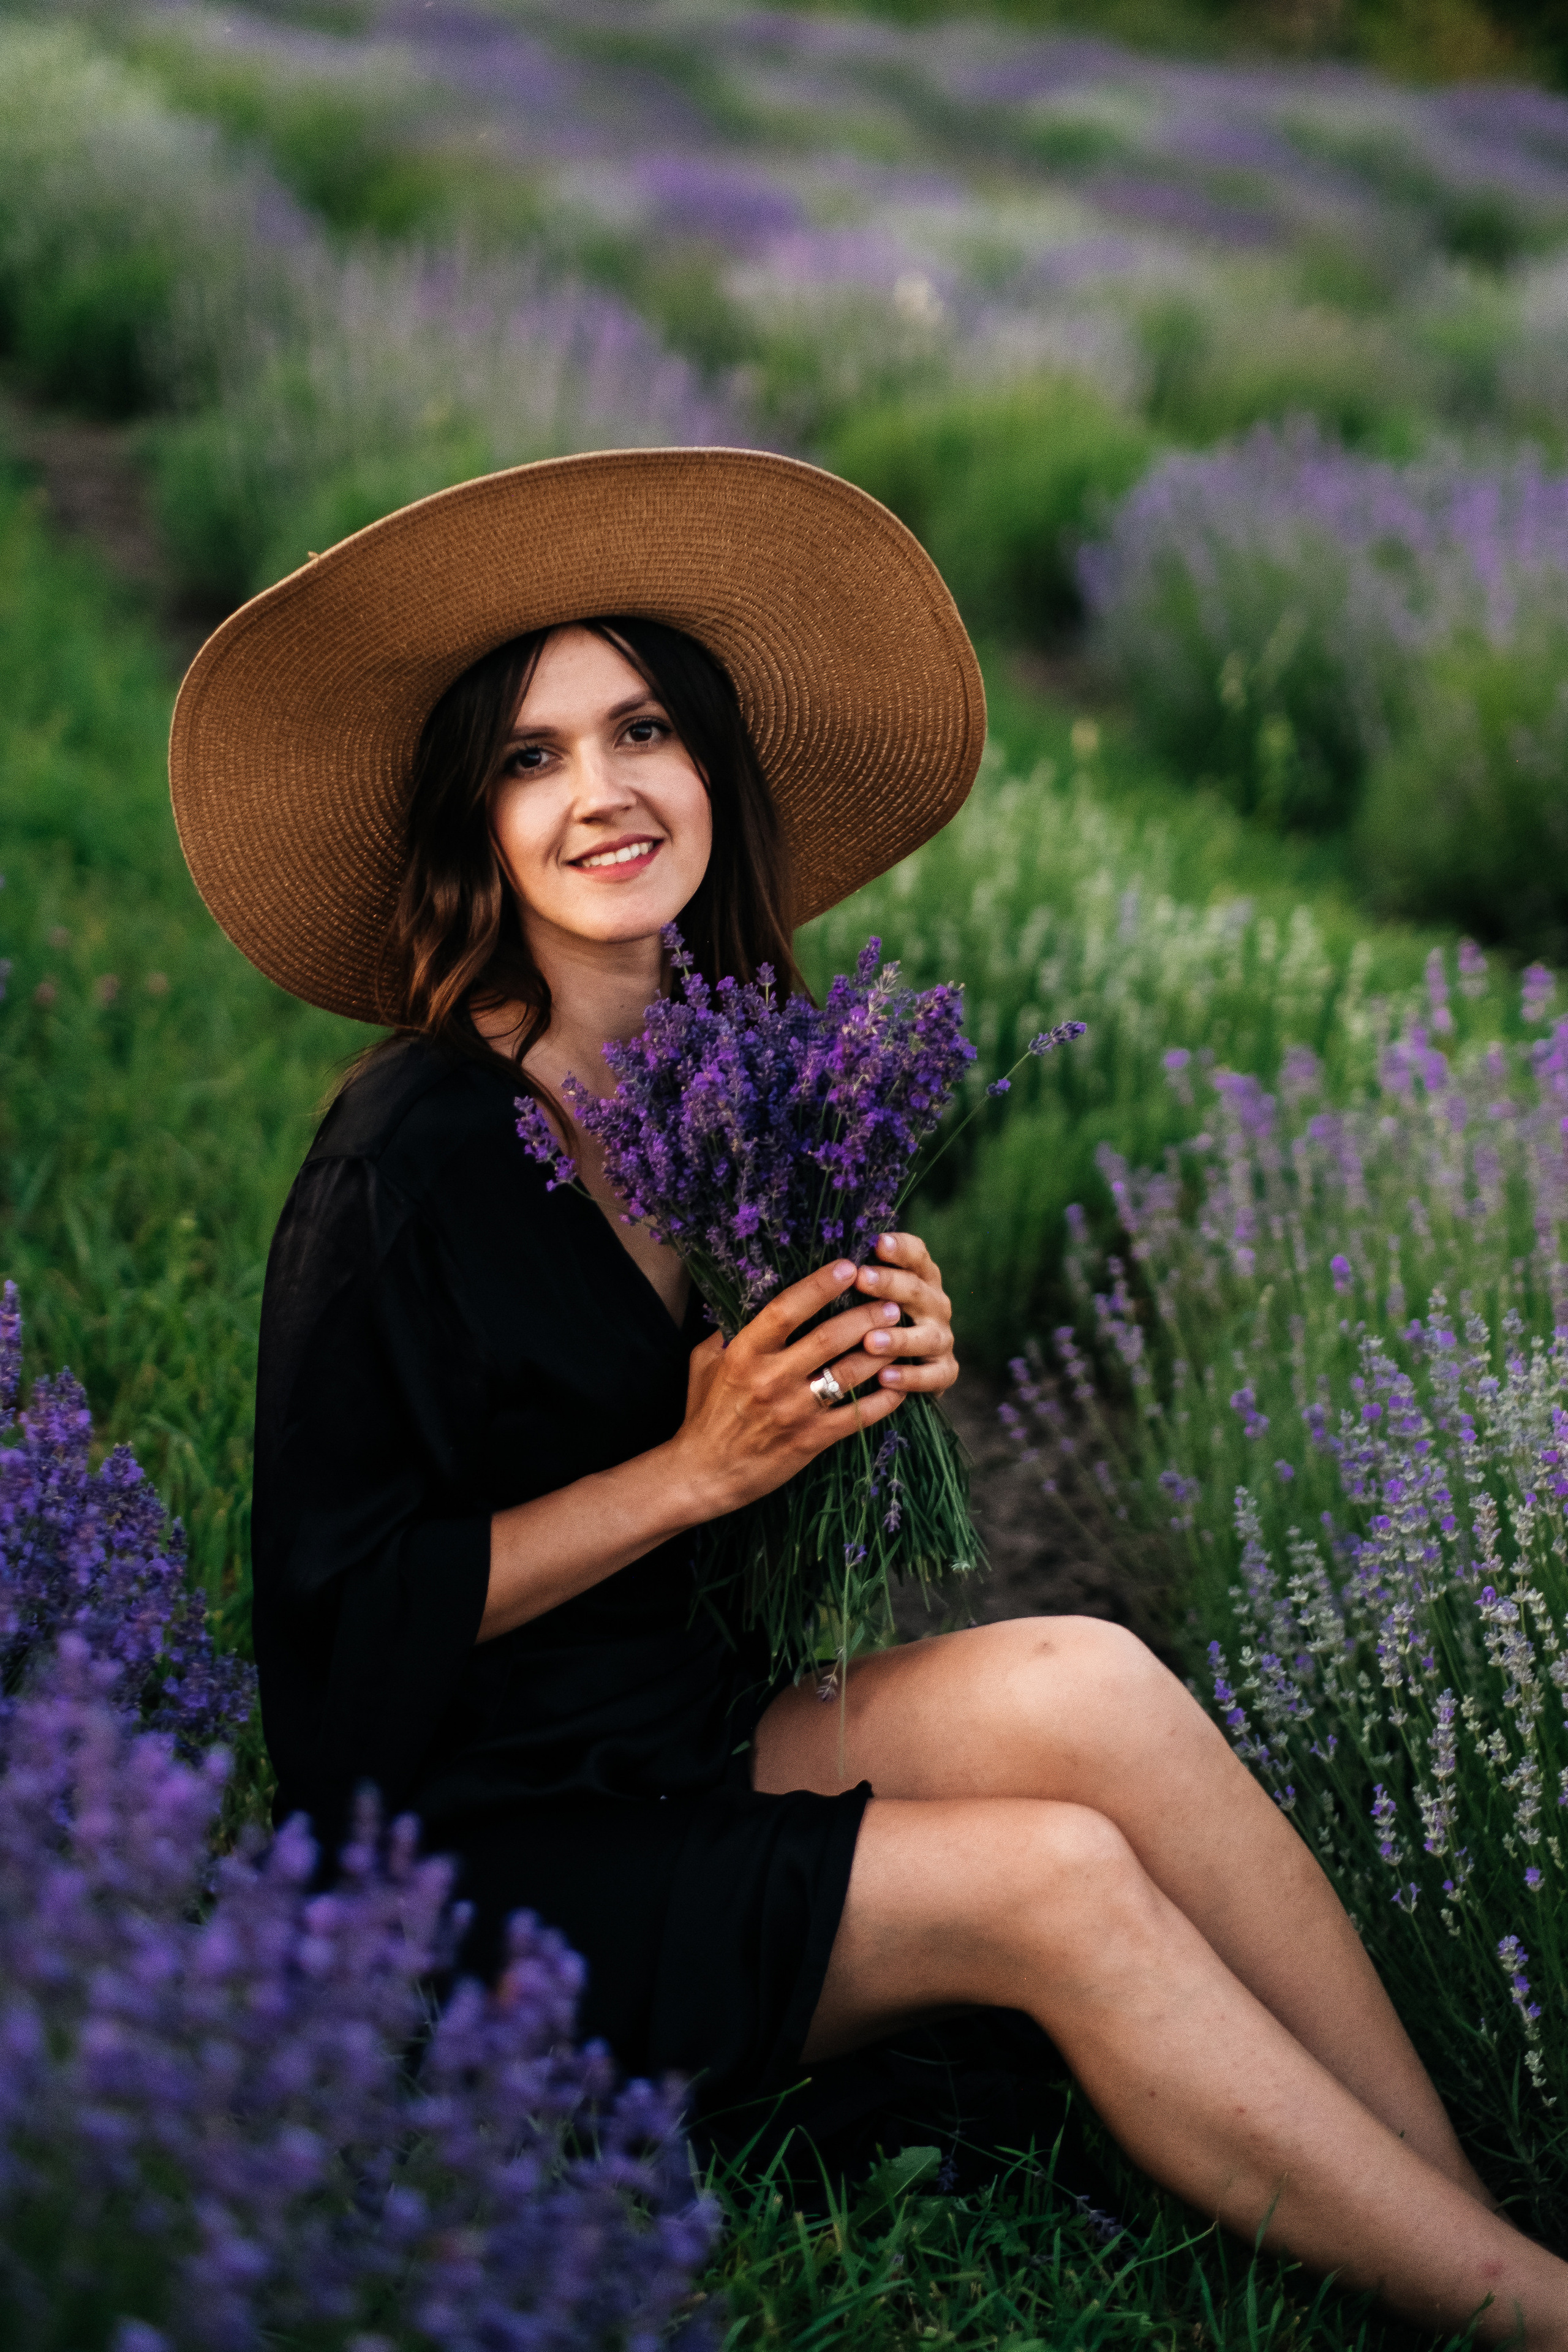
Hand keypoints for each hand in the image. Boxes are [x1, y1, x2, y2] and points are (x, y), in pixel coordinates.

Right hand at [668, 1236, 956, 1522]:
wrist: (703, 1473)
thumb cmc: (704, 1413)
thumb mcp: (705, 1362)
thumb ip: (727, 1330)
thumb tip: (748, 1296)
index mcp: (744, 1353)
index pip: (786, 1310)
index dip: (819, 1286)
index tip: (848, 1266)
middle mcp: (771, 1379)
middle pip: (828, 1338)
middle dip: (865, 1316)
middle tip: (891, 1301)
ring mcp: (794, 1411)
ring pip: (849, 1374)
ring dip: (881, 1351)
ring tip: (902, 1334)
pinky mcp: (811, 1440)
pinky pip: (857, 1415)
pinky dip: (883, 1399)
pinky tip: (901, 1385)